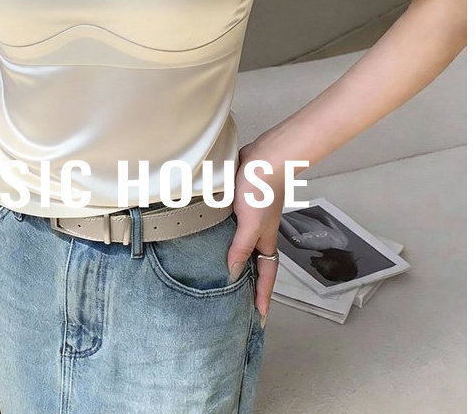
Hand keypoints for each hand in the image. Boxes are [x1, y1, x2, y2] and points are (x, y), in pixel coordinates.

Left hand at [226, 140, 285, 326]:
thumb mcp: (250, 224)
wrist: (263, 158)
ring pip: (240, 246)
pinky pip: (230, 228)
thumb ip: (241, 248)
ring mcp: (248, 219)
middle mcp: (258, 233)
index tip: (260, 318)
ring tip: (217, 275)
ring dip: (233, 260)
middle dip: (249, 284)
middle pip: (254, 264)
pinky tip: (208, 239)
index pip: (266, 276)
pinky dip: (222, 238)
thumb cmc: (261, 190)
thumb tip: (233, 273)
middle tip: (238, 302)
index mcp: (265, 241)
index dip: (263, 297)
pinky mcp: (237, 205)